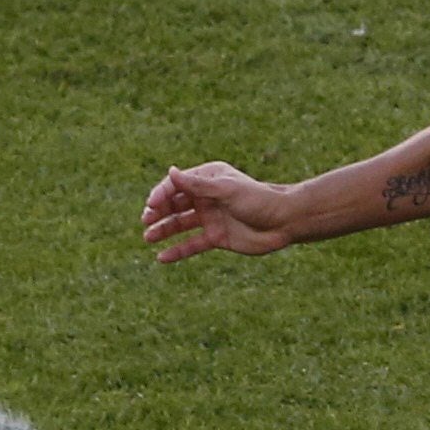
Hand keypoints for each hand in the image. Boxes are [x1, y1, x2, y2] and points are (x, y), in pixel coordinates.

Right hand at [140, 162, 295, 261]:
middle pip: (175, 204)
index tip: (152, 205)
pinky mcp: (216, 237)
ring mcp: (210, 218)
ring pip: (180, 224)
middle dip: (158, 212)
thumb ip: (198, 184)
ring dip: (163, 230)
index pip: (176, 185)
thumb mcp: (226, 190)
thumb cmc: (258, 200)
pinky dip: (177, 250)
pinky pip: (192, 244)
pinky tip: (162, 257)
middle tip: (145, 221)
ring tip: (147, 238)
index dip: (162, 194)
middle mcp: (206, 197)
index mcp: (208, 178)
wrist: (284, 222)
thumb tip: (171, 171)